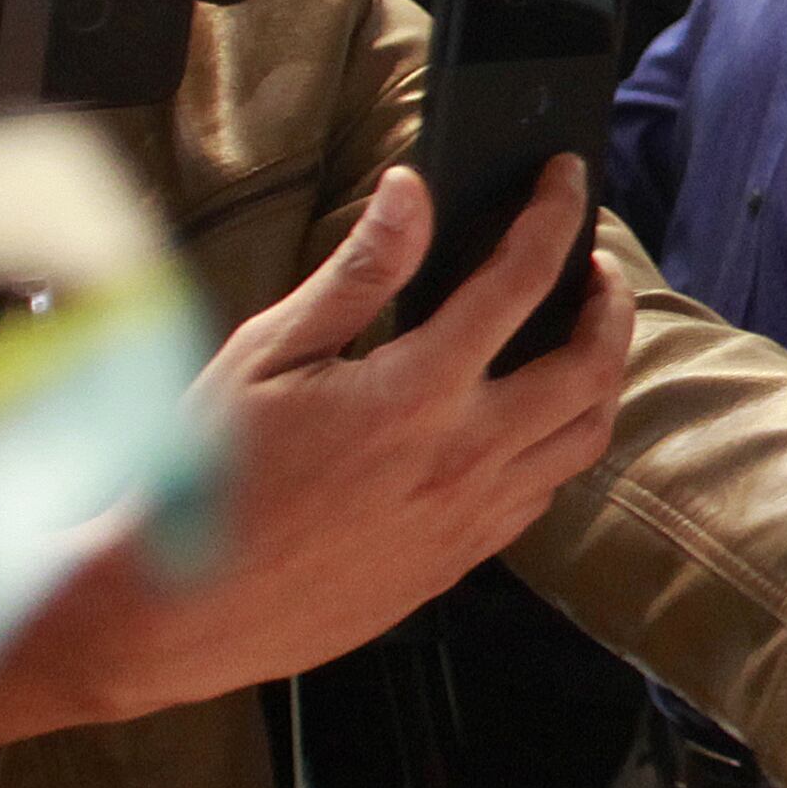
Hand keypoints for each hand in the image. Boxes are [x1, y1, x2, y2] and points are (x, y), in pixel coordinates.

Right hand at [0, 157, 629, 755]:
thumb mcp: (268, 353)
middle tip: (597, 262)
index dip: (557, 214)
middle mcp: (465, 456)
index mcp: (418, 392)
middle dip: (609, 301)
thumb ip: (358, 271)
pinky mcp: (459, 561)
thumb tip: (411, 192)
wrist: (177, 610)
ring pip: (584, 437)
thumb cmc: (207, 477)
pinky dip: (561, 441)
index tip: (568, 178)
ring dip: (603, 373)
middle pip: (589, 366)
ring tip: (586, 334)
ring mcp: (470, 516)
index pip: (522, 278)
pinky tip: (533, 419)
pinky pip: (545, 492)